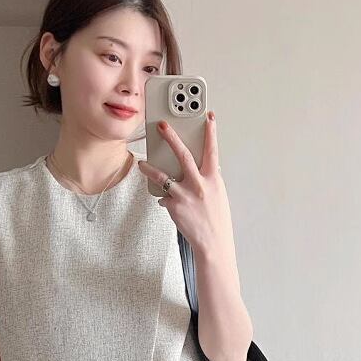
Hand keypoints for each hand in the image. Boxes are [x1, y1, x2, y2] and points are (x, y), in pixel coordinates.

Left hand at [136, 111, 231, 259]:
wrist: (212, 243)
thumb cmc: (217, 220)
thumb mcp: (218, 195)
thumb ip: (208, 180)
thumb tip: (199, 170)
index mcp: (213, 179)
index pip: (211, 150)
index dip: (210, 132)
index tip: (207, 117)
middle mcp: (198, 185)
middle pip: (182, 155)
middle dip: (171, 137)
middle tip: (162, 126)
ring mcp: (184, 195)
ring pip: (162, 176)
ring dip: (150, 169)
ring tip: (142, 164)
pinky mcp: (174, 207)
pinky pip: (164, 197)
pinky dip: (166, 199)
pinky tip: (170, 204)